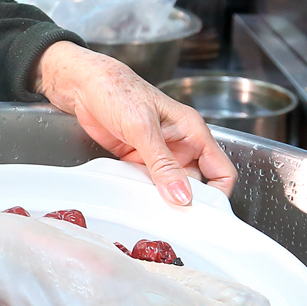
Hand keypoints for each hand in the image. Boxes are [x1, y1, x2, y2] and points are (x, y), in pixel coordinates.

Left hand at [35, 40, 235, 204]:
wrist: (84, 86)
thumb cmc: (117, 90)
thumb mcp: (142, 127)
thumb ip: (163, 163)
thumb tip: (182, 196)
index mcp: (193, 132)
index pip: (222, 170)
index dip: (218, 194)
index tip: (204, 213)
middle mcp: (181, 145)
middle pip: (197, 185)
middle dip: (188, 202)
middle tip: (175, 220)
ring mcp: (160, 155)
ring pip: (172, 188)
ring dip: (164, 200)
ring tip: (154, 213)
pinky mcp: (139, 160)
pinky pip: (149, 185)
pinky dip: (145, 195)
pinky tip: (136, 201)